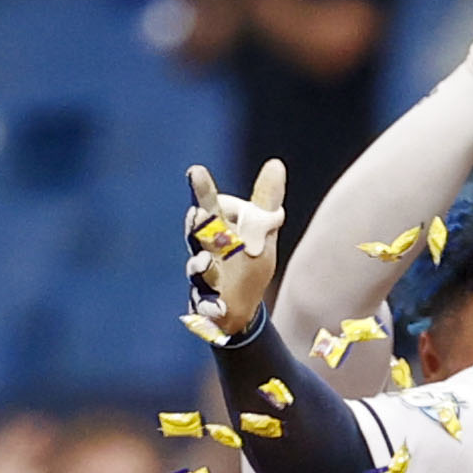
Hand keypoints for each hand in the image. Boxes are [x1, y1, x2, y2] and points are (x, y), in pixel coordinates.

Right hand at [184, 159, 285, 335]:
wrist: (241, 307)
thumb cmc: (248, 260)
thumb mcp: (261, 232)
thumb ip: (265, 201)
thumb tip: (275, 163)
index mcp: (218, 230)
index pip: (208, 206)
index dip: (202, 189)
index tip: (196, 170)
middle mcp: (205, 250)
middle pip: (196, 235)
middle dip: (196, 226)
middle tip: (198, 215)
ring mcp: (203, 278)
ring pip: (197, 270)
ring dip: (200, 267)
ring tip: (205, 263)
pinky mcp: (206, 305)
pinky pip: (204, 306)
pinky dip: (210, 307)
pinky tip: (219, 308)